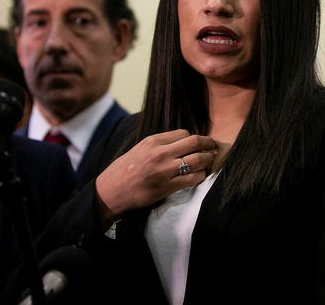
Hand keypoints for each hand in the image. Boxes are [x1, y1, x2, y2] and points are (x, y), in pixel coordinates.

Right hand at [94, 129, 215, 225]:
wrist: (111, 191)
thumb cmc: (125, 169)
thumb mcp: (140, 148)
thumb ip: (160, 144)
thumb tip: (182, 141)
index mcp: (153, 141)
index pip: (184, 133)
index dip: (194, 138)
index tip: (198, 143)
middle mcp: (160, 153)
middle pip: (194, 142)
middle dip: (208, 144)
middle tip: (213, 147)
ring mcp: (164, 170)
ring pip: (197, 160)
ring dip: (208, 160)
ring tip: (210, 161)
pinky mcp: (167, 187)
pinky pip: (192, 179)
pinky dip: (200, 176)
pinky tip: (200, 175)